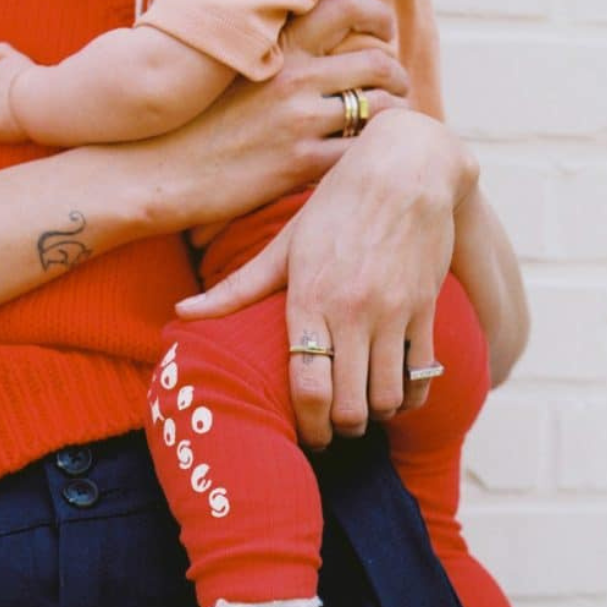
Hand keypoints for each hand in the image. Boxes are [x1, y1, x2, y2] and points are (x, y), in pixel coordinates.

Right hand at [149, 0, 411, 232]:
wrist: (153, 169)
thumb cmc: (180, 125)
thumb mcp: (219, 71)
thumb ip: (258, 54)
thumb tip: (283, 49)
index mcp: (276, 48)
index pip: (346, 7)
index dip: (377, 15)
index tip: (384, 30)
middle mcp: (294, 78)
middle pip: (377, 62)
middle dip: (397, 76)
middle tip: (395, 89)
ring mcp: (299, 122)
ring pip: (378, 110)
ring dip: (393, 117)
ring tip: (387, 129)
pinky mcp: (298, 166)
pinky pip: (357, 156)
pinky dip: (369, 158)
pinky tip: (362, 164)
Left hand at [176, 110, 479, 447]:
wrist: (404, 168)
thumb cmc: (334, 207)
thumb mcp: (283, 246)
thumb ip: (236, 289)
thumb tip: (181, 314)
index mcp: (309, 300)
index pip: (307, 387)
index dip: (306, 426)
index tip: (306, 438)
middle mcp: (352, 311)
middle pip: (348, 405)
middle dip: (339, 430)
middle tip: (332, 433)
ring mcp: (393, 312)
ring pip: (387, 396)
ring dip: (375, 415)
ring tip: (363, 414)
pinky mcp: (425, 308)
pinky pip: (423, 373)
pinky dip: (411, 397)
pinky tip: (398, 397)